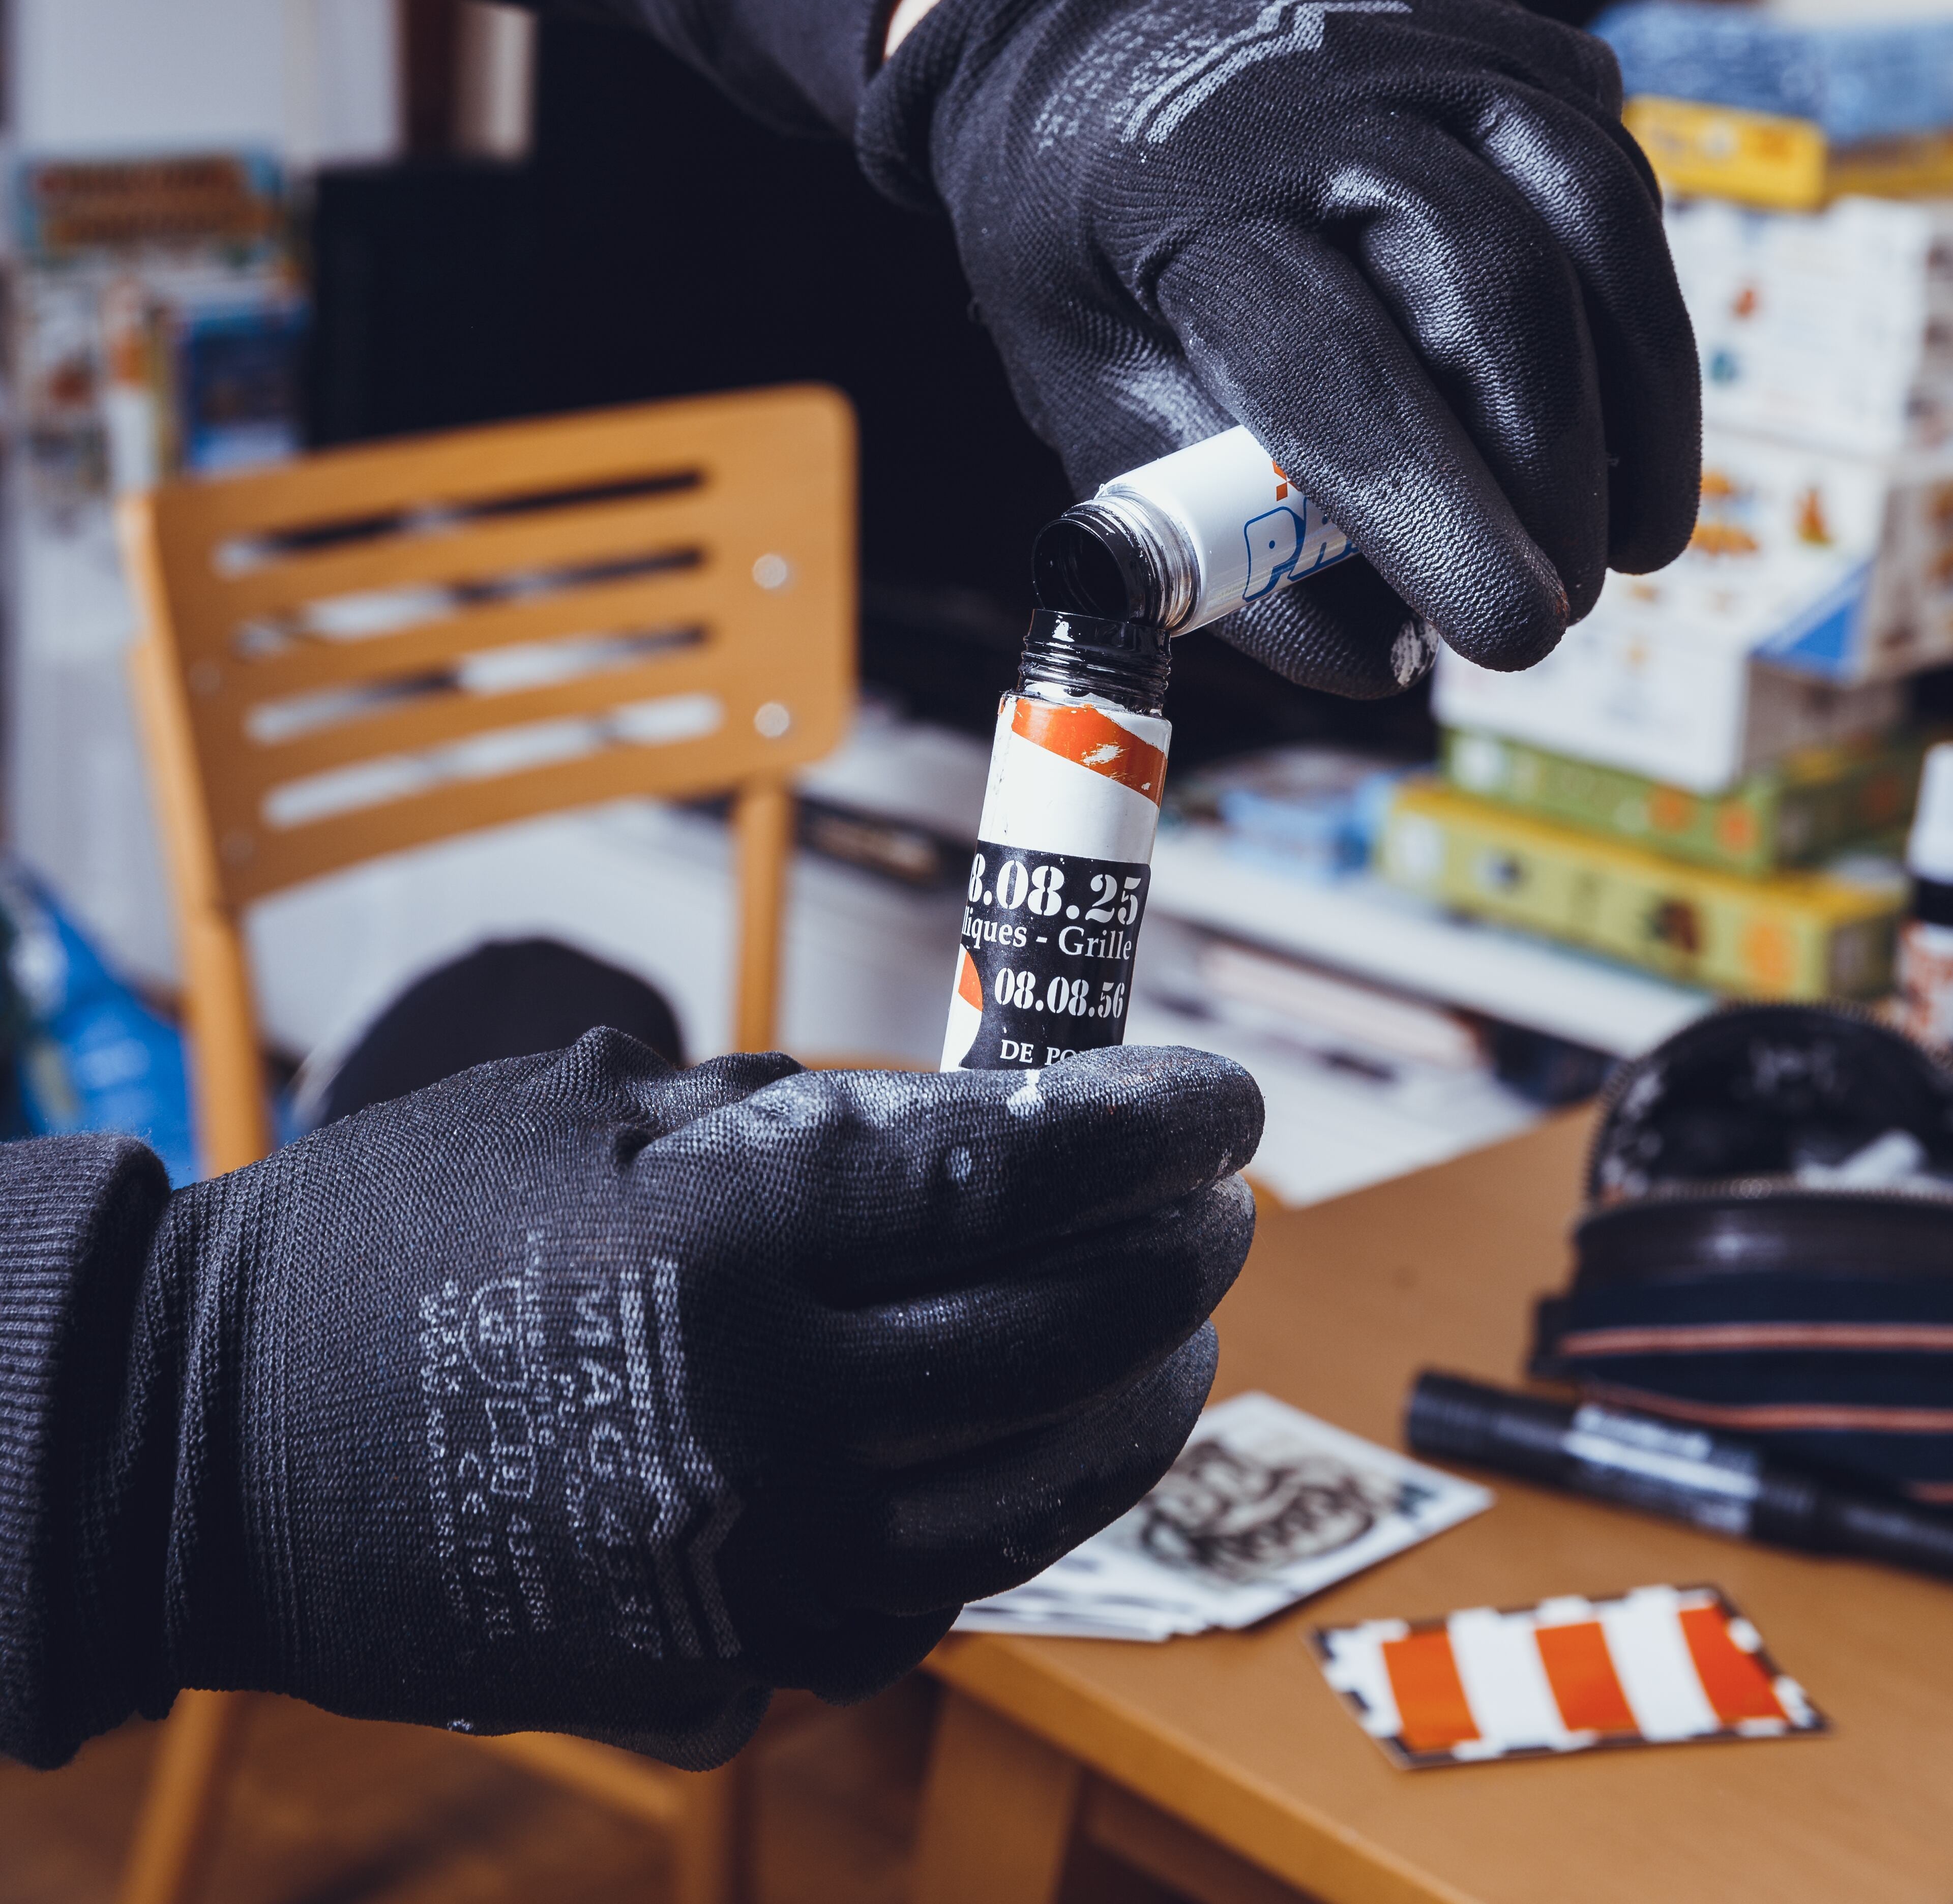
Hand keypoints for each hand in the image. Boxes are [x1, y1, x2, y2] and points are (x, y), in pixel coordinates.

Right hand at [106, 1033, 1259, 1763]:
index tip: (1221, 1098)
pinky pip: (936, 1587)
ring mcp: (748, 1560)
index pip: (1010, 1177)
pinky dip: (1021, 1506)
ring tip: (1171, 1327)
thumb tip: (972, 1115)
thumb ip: (786, 1121)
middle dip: (1175, 1253)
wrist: (210, 1446)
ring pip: (1033, 1483)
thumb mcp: (588, 1111)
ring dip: (1134, 1396)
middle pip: (1056, 1328)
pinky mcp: (724, 1660)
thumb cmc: (390, 1241)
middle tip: (1217, 1202)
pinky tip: (1045, 1439)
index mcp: (715, 1240)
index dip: (1147, 1127)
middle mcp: (755, 1410)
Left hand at [863, 0, 1699, 696]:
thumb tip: (1385, 664)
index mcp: (1187, 200)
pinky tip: (1609, 399)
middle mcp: (1321, 97)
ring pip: (1597, 214)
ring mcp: (1428, 45)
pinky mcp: (1508, 36)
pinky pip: (1612, 171)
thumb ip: (1214, 545)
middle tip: (1554, 610)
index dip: (1437, 515)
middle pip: (1494, 289)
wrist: (1086, 36)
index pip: (1335, 369)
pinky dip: (1633, 301)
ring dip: (1640, 403)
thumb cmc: (1082, 247)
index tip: (1513, 639)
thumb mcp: (1084, 398)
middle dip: (1551, 478)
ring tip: (1632, 542)